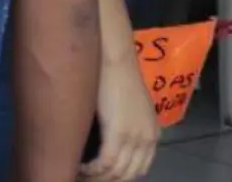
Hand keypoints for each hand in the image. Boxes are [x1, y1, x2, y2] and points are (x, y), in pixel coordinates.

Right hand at [80, 58, 157, 180]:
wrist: (115, 61)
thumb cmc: (117, 77)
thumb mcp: (132, 107)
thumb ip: (128, 124)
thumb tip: (111, 137)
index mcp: (152, 135)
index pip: (138, 169)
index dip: (119, 176)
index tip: (99, 174)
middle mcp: (147, 140)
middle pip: (128, 174)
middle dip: (107, 180)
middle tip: (86, 177)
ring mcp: (134, 138)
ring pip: (116, 172)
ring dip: (97, 176)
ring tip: (79, 173)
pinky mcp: (118, 134)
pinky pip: (105, 163)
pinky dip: (90, 169)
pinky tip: (78, 166)